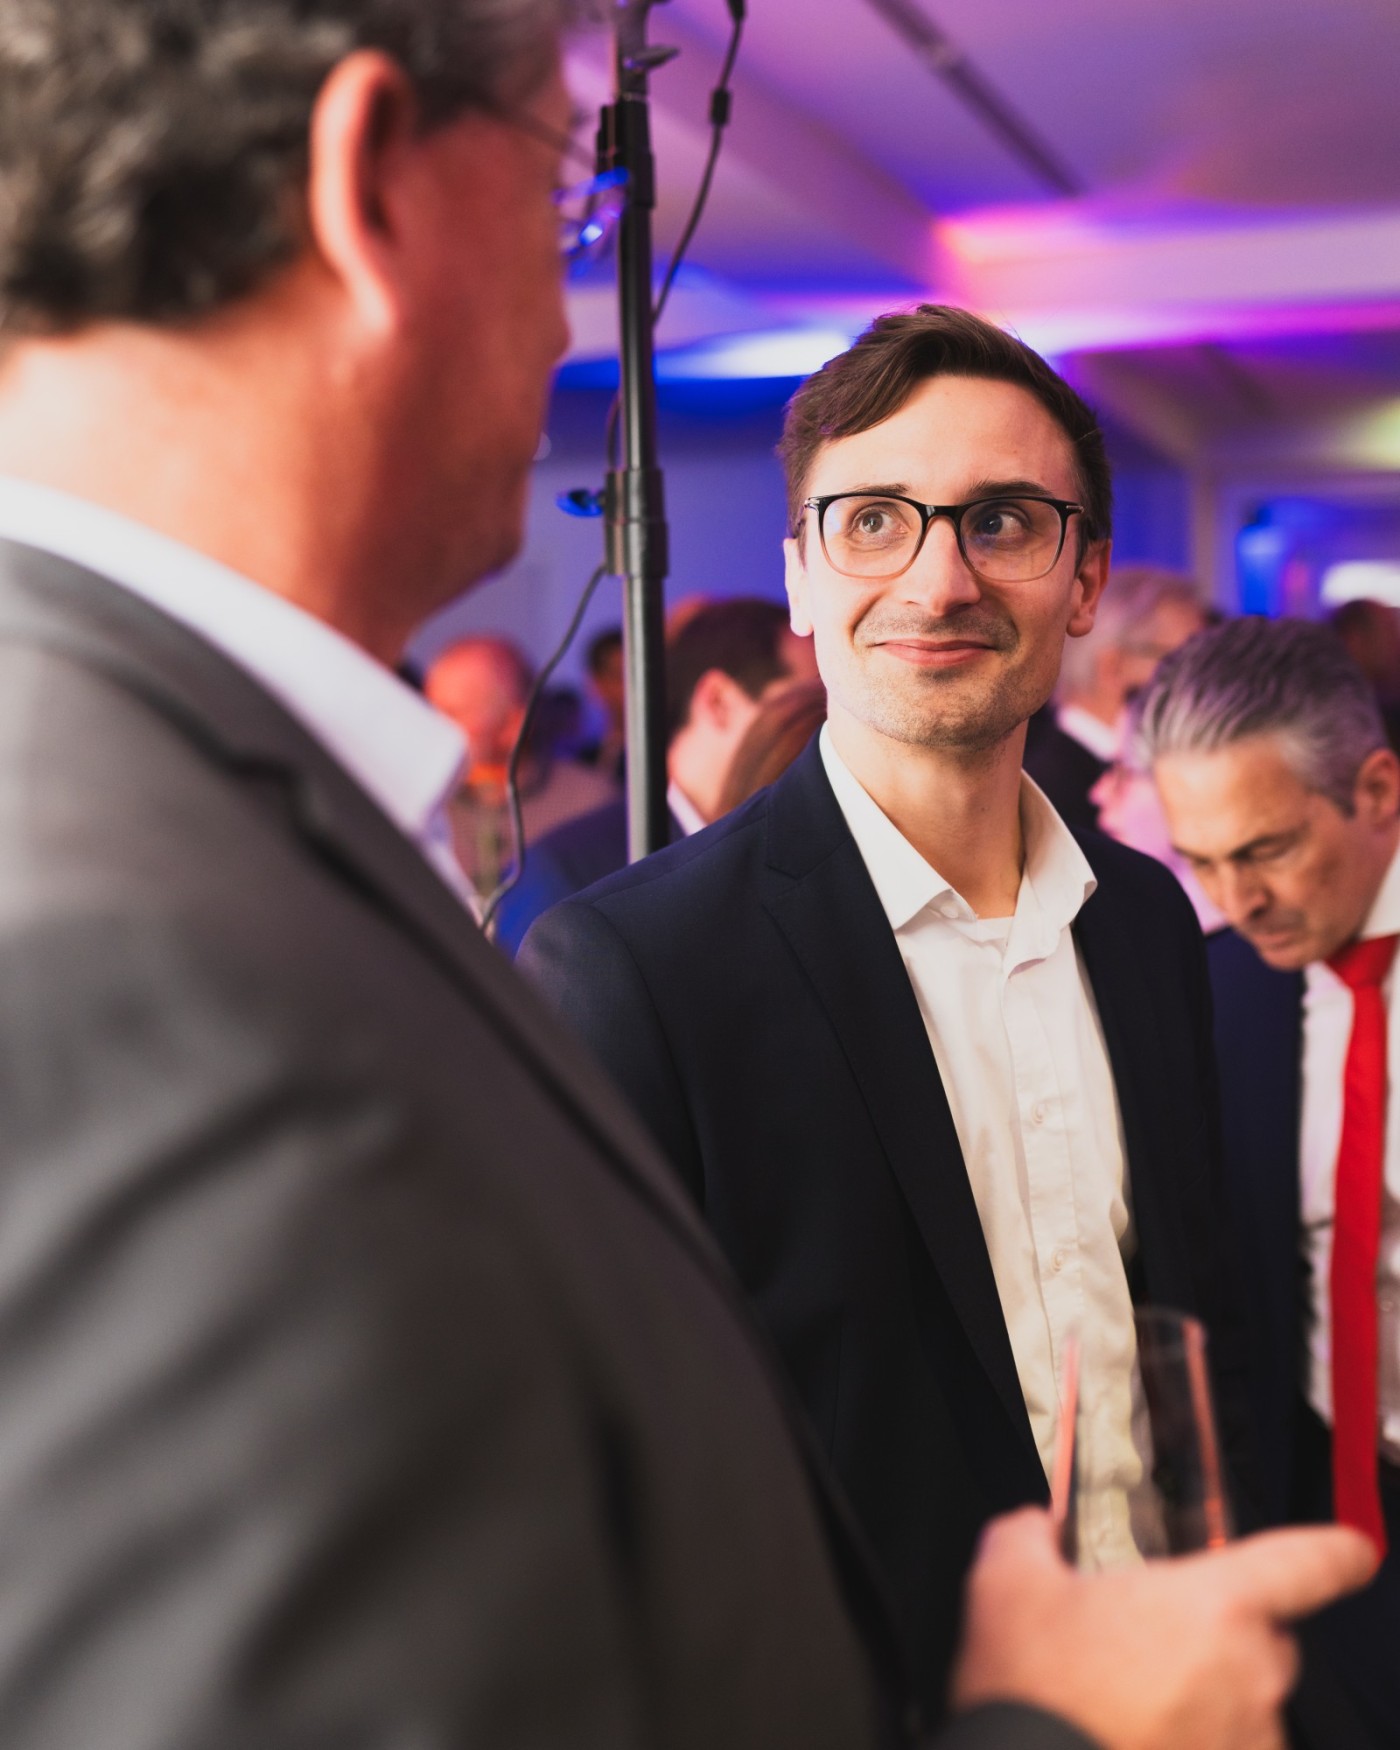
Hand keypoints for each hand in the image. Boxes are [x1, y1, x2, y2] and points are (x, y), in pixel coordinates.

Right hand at [949, 1507, 1375, 1749]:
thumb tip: (1033, 1527)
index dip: (1335, 1551)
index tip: (1353, 1551)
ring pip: (1247, 1707)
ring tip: (1132, 1707)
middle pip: (1267, 1640)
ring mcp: (1248, 1742)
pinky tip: (1138, 1738)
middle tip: (1150, 1647)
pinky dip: (1196, 1742)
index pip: (1305, 1563)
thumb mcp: (1006, 1582)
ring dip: (1207, 1701)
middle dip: (1221, 1638)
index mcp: (1212, 1606)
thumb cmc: (1034, 1691)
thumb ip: (1028, 1535)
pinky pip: (1230, 1748)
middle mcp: (1249, 1676)